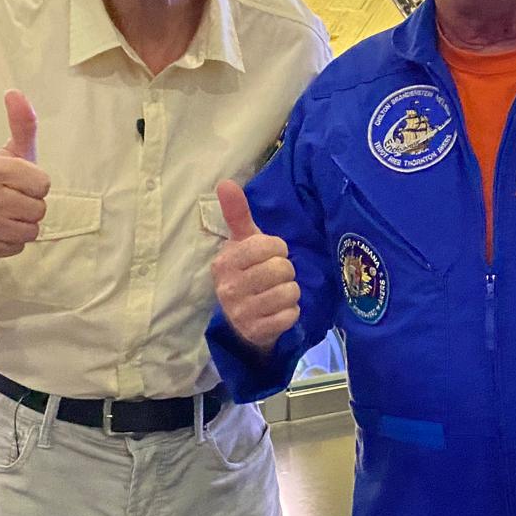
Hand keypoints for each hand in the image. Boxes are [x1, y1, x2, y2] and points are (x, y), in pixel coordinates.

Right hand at [0, 90, 50, 258]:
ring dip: (23, 228)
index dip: (37, 186)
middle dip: (31, 209)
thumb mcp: (13, 151)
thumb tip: (15, 92)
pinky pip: (14, 249)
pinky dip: (10, 244)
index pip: (43, 185)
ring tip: (7, 217)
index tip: (21, 184)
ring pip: (28, 232)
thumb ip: (22, 124)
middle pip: (38, 211)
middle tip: (13, 203)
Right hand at [210, 180, 299, 352]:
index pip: (268, 245)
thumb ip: (236, 214)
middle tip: (275, 276)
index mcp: (225, 262)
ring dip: (290, 292)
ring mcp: (241, 312)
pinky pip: (290, 316)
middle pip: (281, 269)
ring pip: (289, 292)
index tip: (270, 254)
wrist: (242, 318)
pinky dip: (290, 313)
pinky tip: (278, 311)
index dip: (277, 248)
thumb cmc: (247, 271)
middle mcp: (228, 288)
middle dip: (285, 271)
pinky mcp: (256, 332)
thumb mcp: (242, 242)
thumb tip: (225, 182)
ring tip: (277, 293)